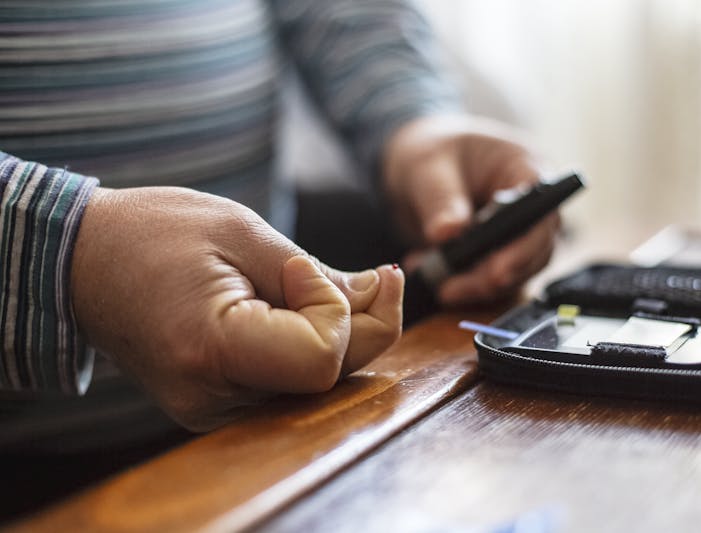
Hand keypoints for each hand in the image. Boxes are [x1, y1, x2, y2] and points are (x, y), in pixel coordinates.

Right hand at [70, 187, 403, 430]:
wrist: (83, 261)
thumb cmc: (152, 232)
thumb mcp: (242, 231)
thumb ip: (317, 274)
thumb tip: (379, 299)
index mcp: (210, 351)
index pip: (320, 361)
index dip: (334, 311)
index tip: (301, 267)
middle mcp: (212, 398)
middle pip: (329, 377)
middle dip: (364, 324)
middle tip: (381, 274)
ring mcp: (215, 409)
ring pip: (318, 383)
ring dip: (342, 333)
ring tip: (324, 284)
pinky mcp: (221, 403)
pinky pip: (292, 382)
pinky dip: (313, 344)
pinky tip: (307, 308)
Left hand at [383, 115, 558, 305]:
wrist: (418, 162)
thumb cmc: (431, 151)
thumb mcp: (426, 168)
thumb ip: (440, 199)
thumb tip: (447, 234)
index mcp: (527, 170)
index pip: (541, 215)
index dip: (524, 248)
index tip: (496, 273)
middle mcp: (533, 206)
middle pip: (531, 253)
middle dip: (492, 277)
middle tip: (450, 290)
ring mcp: (518, 233)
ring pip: (511, 273)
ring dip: (471, 285)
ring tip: (428, 278)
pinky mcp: (498, 255)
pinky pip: (488, 280)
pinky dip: (459, 284)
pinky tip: (424, 271)